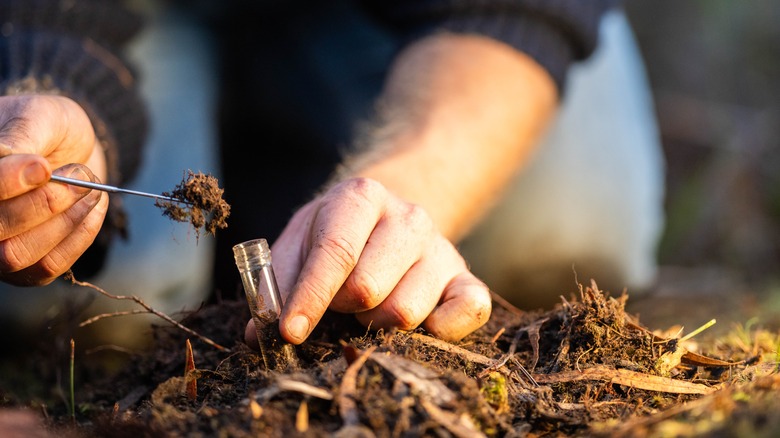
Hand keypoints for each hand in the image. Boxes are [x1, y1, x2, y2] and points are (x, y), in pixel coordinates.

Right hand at [0, 95, 107, 285]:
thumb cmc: (49, 128)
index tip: (42, 167)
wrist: (74, 146)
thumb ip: (22, 135)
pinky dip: (79, 236)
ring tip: (88, 189)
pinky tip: (93, 206)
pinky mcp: (27, 267)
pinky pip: (49, 265)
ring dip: (64, 221)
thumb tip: (7, 155)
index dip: (7, 183)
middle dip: (45, 202)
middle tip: (78, 175)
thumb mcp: (39, 116)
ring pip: (17, 255)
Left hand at [245, 177, 491, 344]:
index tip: (290, 332)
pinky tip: (417, 326)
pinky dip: (440, 331)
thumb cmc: (335, 234)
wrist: (389, 216)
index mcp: (361, 197)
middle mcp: (409, 217)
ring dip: (375, 324)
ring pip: (405, 312)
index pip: (335, 252)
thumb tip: (261, 336)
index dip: (310, 297)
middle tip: (338, 304)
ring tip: (368, 309)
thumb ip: (277, 284)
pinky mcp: (465, 278)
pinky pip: (469, 311)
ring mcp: (442, 248)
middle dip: (342, 310)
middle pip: (369, 288)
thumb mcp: (299, 242)